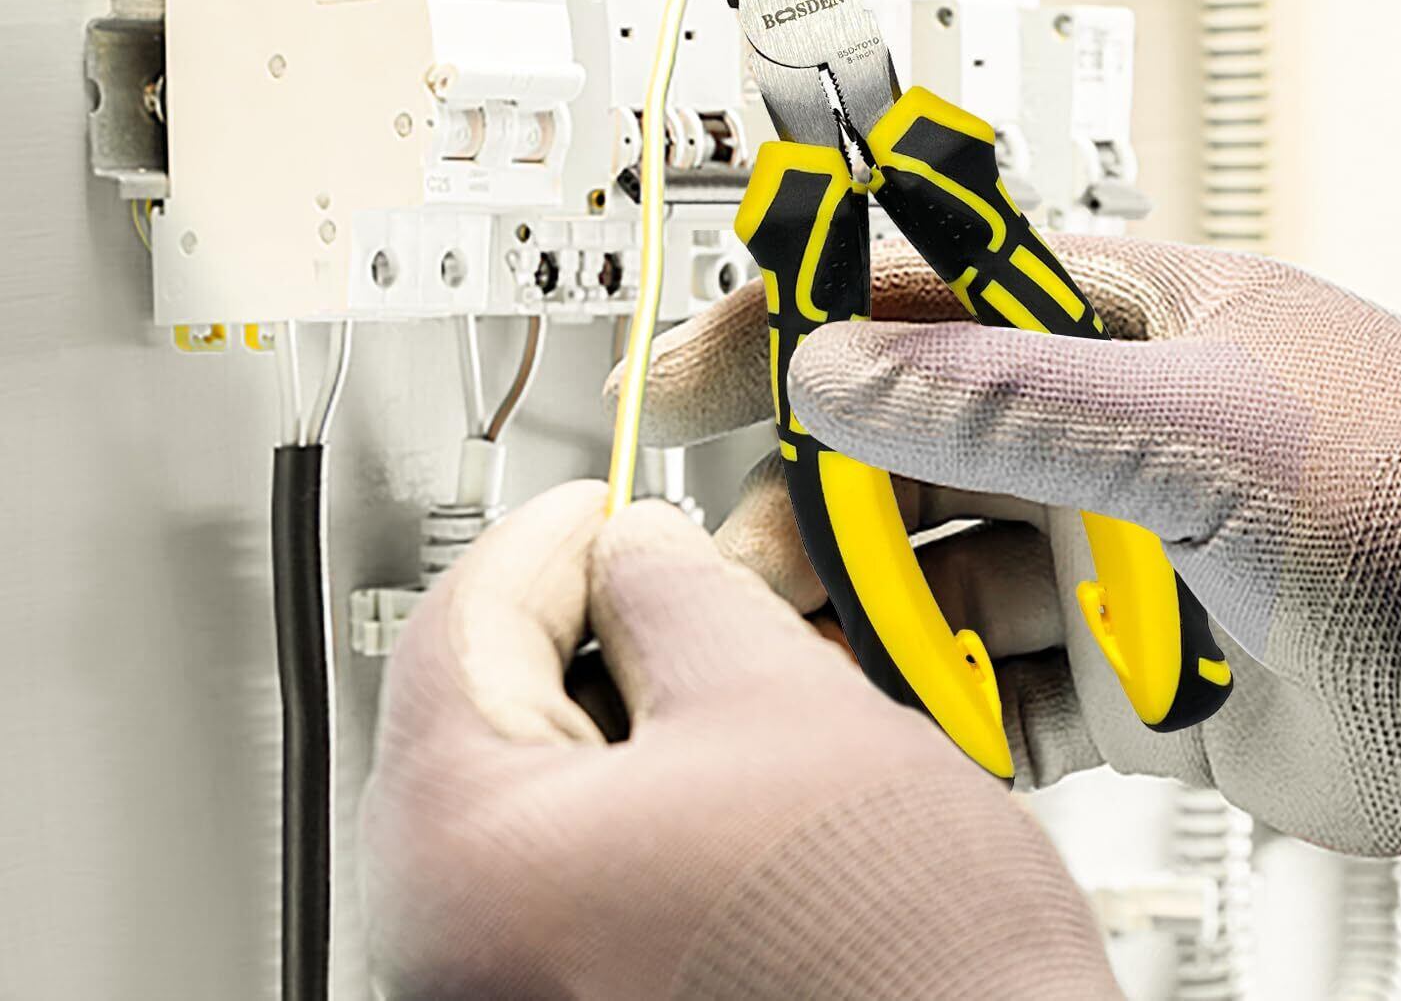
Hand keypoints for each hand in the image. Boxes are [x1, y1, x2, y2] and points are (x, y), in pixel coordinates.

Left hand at [361, 481, 1118, 999]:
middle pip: (490, 711)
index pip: (459, 627)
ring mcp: (512, 990)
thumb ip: (673, 589)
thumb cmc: (894, 962)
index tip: (603, 501)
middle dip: (591, 623)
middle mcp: (453, 947)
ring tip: (728, 668)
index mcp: (466, 856)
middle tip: (669, 572)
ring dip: (629, 703)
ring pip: (543, 787)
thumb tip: (634, 548)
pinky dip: (644, 790)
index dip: (545, 536)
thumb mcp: (774, 700)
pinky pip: (578, 862)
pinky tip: (730, 768)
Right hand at [616, 238, 1400, 867]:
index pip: (931, 284)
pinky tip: (922, 725)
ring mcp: (1121, 547)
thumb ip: (1015, 401)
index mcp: (1137, 319)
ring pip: (945, 572)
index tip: (695, 367)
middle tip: (742, 555)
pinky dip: (954, 707)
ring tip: (815, 658)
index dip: (800, 312)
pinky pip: (1005, 680)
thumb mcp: (1219, 439)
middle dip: (818, 498)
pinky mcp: (1136, 666)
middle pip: (910, 443)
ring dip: (875, 615)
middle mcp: (1117, 425)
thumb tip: (838, 369)